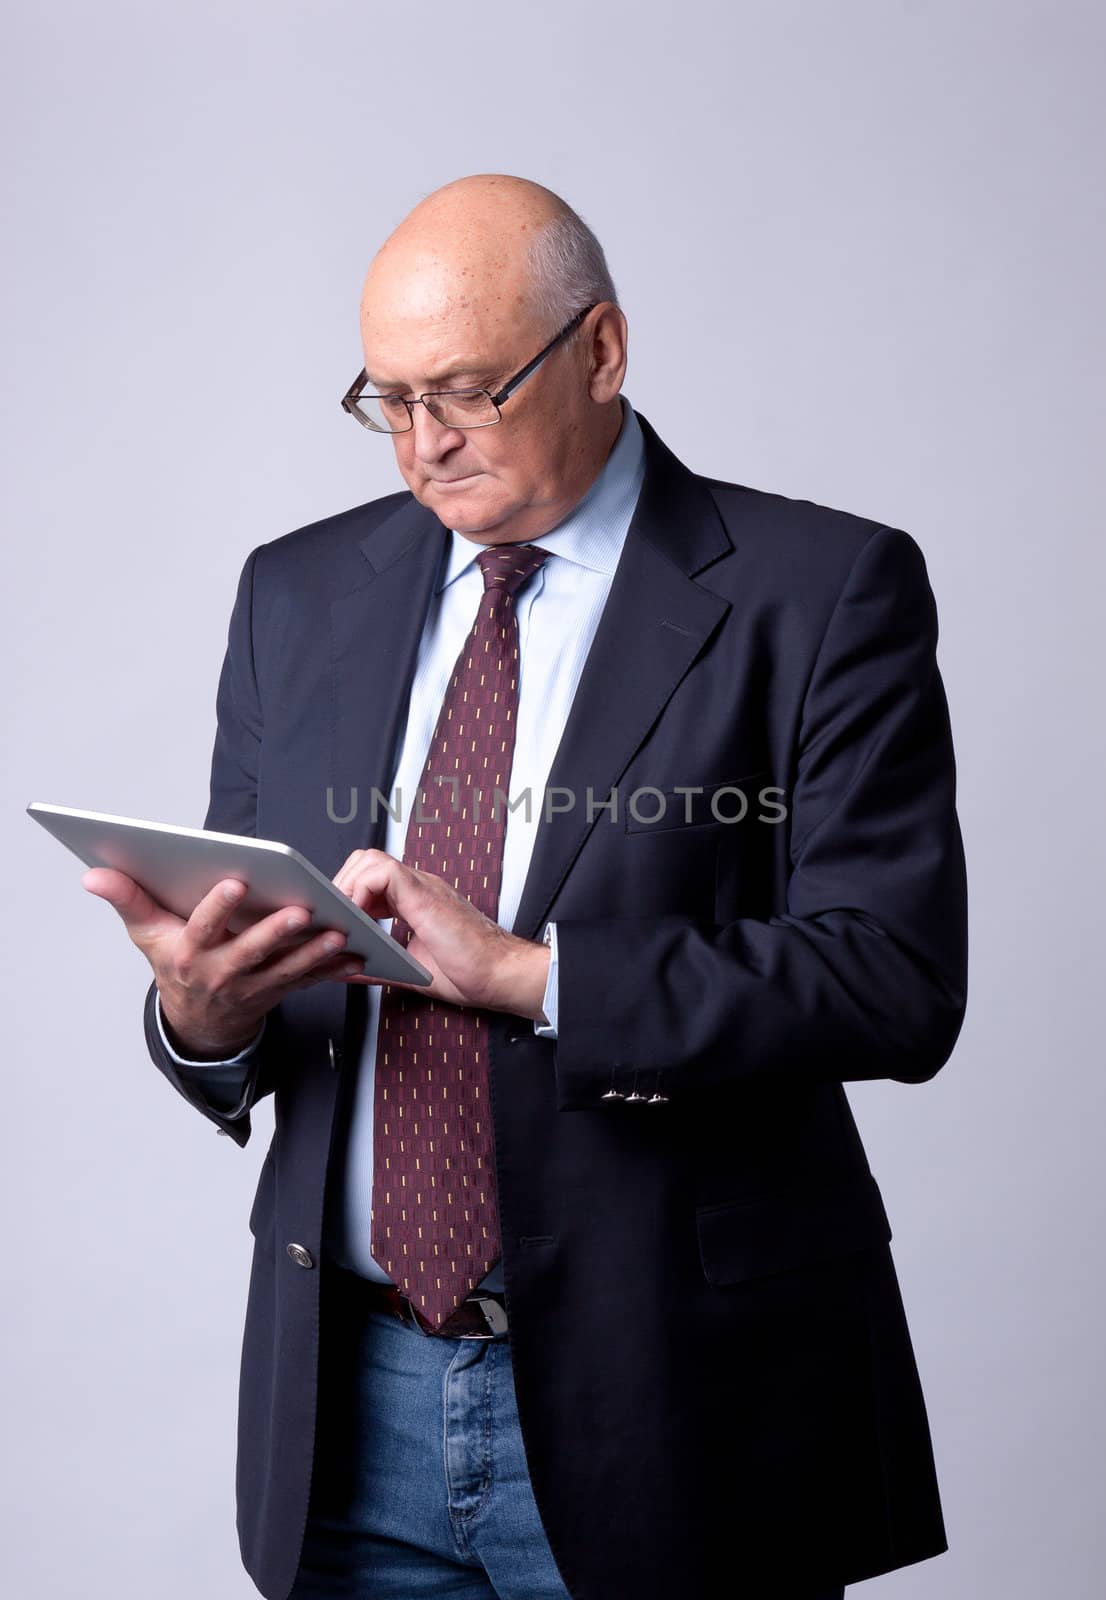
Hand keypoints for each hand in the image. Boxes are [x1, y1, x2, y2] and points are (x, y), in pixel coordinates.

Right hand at [82, 869, 365, 1058]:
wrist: (199, 1021)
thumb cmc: (175, 963)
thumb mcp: (147, 934)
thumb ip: (127, 899)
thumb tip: (93, 872)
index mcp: (189, 955)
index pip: (202, 929)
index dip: (217, 908)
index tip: (235, 882)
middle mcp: (221, 974)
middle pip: (250, 952)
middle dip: (275, 933)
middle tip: (300, 910)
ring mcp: (253, 987)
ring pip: (286, 970)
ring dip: (314, 953)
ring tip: (338, 931)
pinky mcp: (279, 992)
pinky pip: (309, 982)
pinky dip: (333, 969)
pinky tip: (357, 953)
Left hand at [331, 849, 550, 1020]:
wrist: (500, 975)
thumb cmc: (469, 973)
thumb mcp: (410, 969)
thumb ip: (379, 964)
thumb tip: (347, 968)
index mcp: (416, 900)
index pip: (370, 877)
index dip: (348, 894)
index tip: (337, 920)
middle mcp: (418, 887)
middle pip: (366, 860)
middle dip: (343, 885)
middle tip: (336, 917)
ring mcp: (423, 887)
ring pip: (371, 859)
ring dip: (350, 885)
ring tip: (345, 918)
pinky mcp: (425, 894)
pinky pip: (382, 872)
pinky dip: (361, 890)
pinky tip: (359, 916)